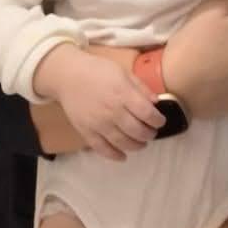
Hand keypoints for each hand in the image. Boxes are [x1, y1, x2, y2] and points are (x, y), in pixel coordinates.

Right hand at [33, 45, 162, 159]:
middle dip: (149, 134)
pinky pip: (102, 149)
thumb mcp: (124, 73)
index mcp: (123, 94)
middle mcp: (112, 111)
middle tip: (151, 132)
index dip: (158, 120)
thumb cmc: (98, 71)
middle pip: (137, 131)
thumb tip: (157, 103)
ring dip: (136, 146)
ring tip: (141, 143)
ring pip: (123, 143)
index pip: (147, 114)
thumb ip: (141, 89)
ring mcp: (98, 124)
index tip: (160, 121)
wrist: (68, 76)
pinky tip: (123, 156)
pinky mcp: (86, 132)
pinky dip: (115, 155)